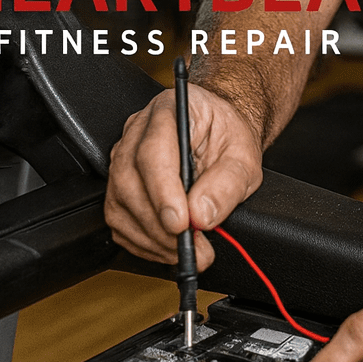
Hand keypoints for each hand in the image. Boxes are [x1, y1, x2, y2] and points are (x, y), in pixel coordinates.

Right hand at [104, 84, 262, 268]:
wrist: (218, 133)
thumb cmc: (227, 136)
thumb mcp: (244, 156)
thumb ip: (228, 183)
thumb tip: (202, 215)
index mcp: (170, 111)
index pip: (152, 151)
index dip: (163, 191)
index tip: (181, 223)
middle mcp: (138, 132)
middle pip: (129, 181)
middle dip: (159, 224)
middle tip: (192, 246)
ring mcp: (123, 158)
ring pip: (119, 204)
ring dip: (152, 238)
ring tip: (187, 250)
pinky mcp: (119, 185)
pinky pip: (119, 220)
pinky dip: (143, 242)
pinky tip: (169, 247)